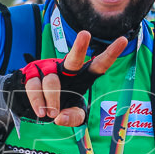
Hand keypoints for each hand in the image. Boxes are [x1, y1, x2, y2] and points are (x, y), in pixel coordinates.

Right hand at [8, 31, 127, 126]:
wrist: (33, 104)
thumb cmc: (58, 106)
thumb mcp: (71, 114)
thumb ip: (72, 117)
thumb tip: (61, 118)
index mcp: (81, 77)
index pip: (98, 65)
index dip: (110, 54)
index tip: (123, 40)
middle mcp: (66, 70)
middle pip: (73, 59)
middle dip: (79, 47)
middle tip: (85, 34)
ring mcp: (47, 69)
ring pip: (51, 81)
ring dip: (52, 99)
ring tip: (50, 113)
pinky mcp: (31, 73)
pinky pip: (34, 86)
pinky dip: (38, 100)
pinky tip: (40, 111)